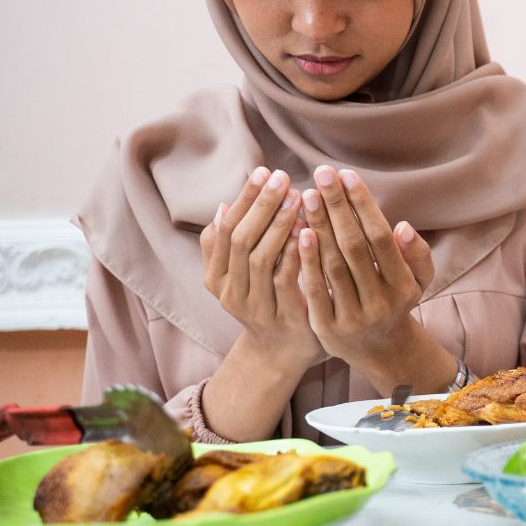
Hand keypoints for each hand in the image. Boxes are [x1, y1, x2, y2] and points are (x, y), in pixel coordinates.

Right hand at [201, 166, 323, 370]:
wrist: (281, 353)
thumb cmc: (264, 301)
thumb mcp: (236, 277)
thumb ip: (225, 247)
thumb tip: (222, 207)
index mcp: (215, 279)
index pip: (224, 229)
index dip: (244, 199)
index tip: (264, 171)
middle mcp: (230, 294)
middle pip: (240, 241)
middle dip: (261, 205)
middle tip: (282, 177)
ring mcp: (255, 308)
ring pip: (261, 259)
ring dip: (279, 225)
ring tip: (298, 197)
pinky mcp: (284, 318)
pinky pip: (288, 280)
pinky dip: (297, 253)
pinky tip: (310, 229)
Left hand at [296, 165, 435, 364]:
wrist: (380, 351)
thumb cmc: (396, 302)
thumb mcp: (419, 280)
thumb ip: (416, 254)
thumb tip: (402, 227)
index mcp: (403, 285)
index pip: (380, 238)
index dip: (363, 205)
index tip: (347, 175)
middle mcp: (380, 301)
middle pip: (354, 247)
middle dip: (336, 207)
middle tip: (321, 174)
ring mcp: (353, 316)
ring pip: (333, 265)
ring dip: (318, 227)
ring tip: (307, 195)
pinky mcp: (328, 328)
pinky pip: (315, 289)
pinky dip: (306, 261)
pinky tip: (298, 232)